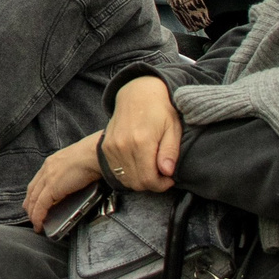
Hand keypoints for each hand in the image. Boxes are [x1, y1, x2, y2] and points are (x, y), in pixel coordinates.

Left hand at [25, 134, 103, 230]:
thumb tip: (74, 182)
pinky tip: (39, 224)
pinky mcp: (52, 188)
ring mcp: (48, 177)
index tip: (33, 201)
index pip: (38, 179)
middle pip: (33, 189)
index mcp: (53, 161)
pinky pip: (41, 205)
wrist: (95, 154)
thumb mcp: (77, 163)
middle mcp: (47, 168)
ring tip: (35, 224)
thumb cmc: (94, 156)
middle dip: (30, 204)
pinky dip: (38, 216)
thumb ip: (71, 173)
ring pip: (34, 199)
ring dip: (33, 213)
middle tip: (31, 215)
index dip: (34, 192)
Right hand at [99, 76, 182, 190]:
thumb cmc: (160, 110)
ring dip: (140, 180)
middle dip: (152, 184)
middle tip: (162, 175)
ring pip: (126, 179)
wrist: (137, 94)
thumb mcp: (173, 128)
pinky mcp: (106, 147)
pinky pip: (117, 171)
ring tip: (151, 168)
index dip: (161, 185)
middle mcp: (123, 145)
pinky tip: (139, 164)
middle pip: (137, 182)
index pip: (148, 179)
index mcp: (142, 141)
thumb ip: (170, 152)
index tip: (169, 179)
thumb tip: (167, 172)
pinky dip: (129, 174)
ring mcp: (112, 146)